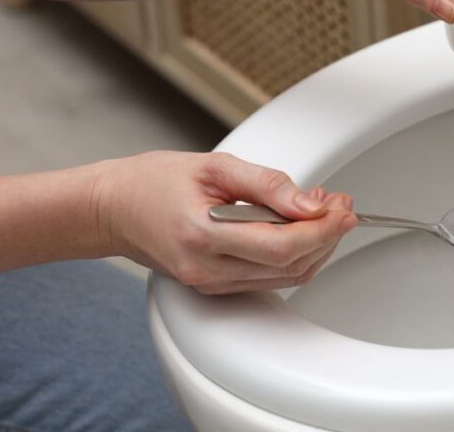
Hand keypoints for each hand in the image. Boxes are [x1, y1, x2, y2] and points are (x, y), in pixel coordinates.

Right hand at [93, 151, 356, 293]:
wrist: (111, 208)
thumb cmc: (153, 181)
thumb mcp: (214, 166)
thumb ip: (266, 184)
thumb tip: (310, 202)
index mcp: (204, 237)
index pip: (283, 246)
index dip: (322, 229)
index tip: (343, 208)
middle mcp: (208, 271)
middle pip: (291, 267)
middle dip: (326, 236)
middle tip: (341, 205)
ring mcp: (211, 284)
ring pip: (285, 278)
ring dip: (315, 246)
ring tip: (324, 212)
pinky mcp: (215, 286)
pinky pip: (269, 279)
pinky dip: (294, 255)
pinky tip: (300, 228)